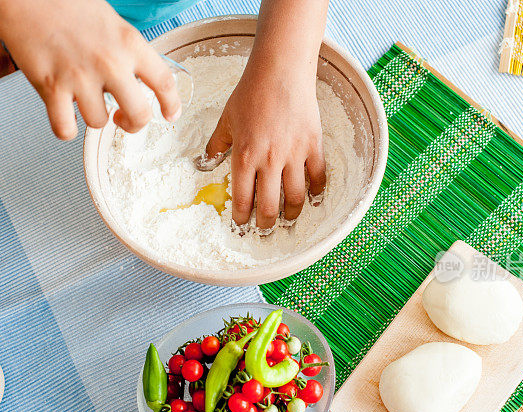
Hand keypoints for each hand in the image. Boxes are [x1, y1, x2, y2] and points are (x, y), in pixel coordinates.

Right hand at [0, 0, 181, 138]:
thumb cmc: (67, 6)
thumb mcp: (112, 22)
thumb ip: (128, 52)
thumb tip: (139, 79)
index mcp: (129, 43)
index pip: (164, 82)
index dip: (171, 104)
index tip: (170, 114)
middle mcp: (109, 62)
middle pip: (139, 114)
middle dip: (134, 124)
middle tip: (123, 119)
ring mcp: (80, 77)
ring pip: (99, 122)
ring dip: (94, 118)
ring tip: (84, 101)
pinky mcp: (51, 88)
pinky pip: (65, 129)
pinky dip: (65, 128)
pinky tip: (64, 113)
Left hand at [205, 62, 325, 229]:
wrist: (280, 70)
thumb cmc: (251, 93)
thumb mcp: (226, 119)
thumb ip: (216, 145)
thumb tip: (205, 163)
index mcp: (245, 155)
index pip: (243, 199)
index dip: (241, 218)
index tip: (241, 224)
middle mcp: (270, 159)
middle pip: (270, 206)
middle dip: (265, 224)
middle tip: (264, 230)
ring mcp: (294, 154)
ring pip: (296, 197)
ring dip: (291, 213)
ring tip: (287, 219)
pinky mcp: (313, 145)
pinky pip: (318, 176)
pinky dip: (316, 191)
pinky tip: (312, 199)